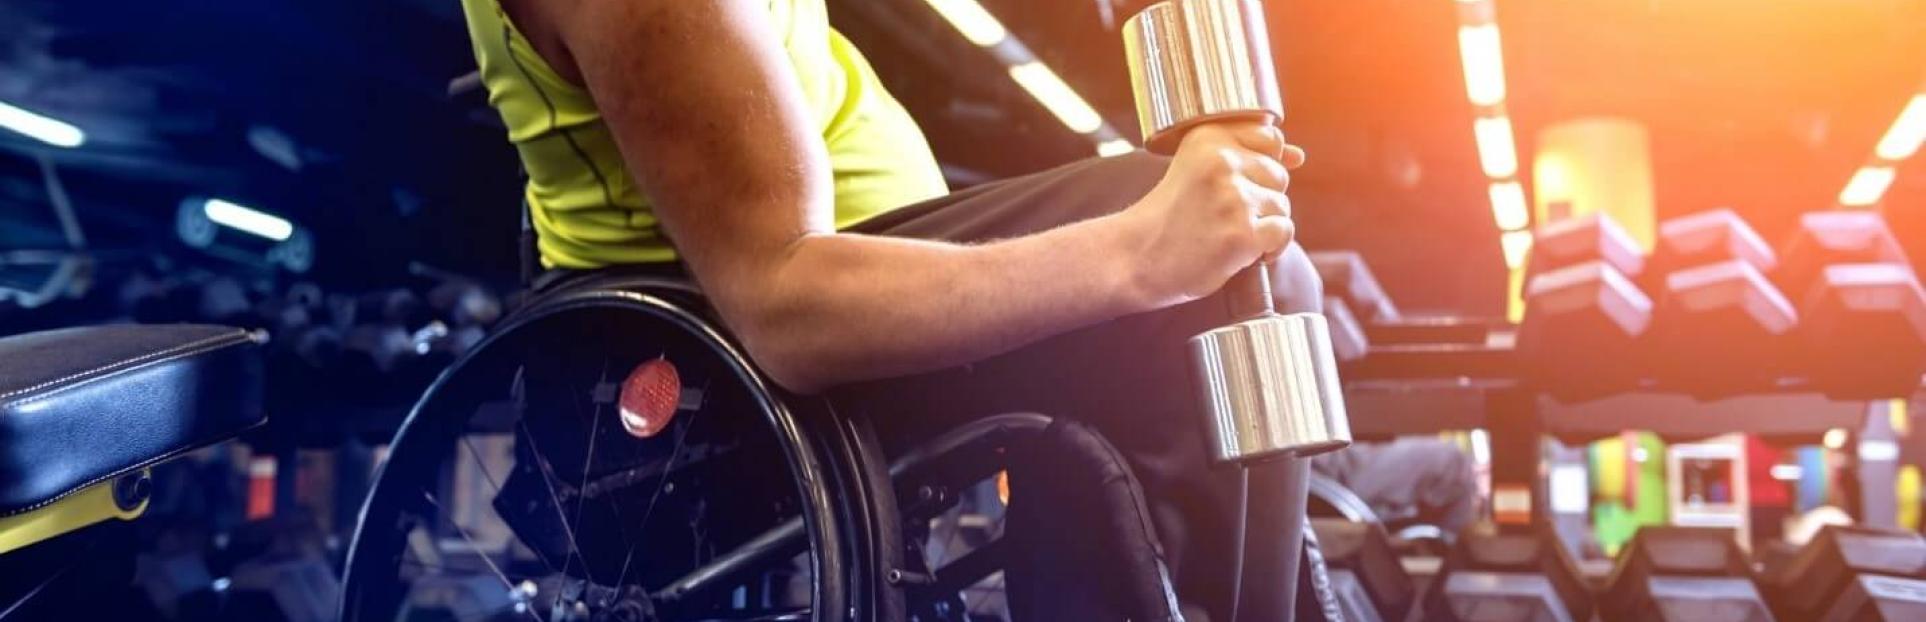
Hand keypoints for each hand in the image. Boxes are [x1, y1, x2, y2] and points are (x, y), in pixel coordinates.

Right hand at [1117, 122, 1305, 306]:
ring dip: (1263, 226)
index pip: (1271, 139)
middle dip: (1260, 200)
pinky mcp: (1243, 233)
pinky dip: (1270, 248)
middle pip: (1279, 176)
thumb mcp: (1196, 169)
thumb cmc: (1166, 217)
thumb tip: (1298, 155)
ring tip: (1227, 234)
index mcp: (1209, 138)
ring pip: (1282, 206)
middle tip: (1223, 217)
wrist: (1134, 257)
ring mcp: (1234, 198)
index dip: (1260, 168)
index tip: (1234, 186)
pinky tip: (1242, 252)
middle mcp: (1223, 161)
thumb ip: (1245, 156)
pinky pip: (1284, 232)